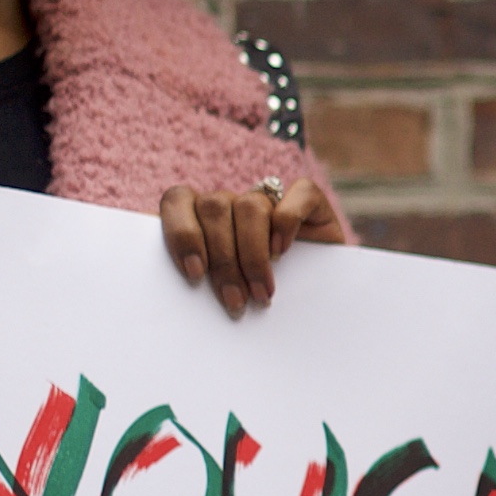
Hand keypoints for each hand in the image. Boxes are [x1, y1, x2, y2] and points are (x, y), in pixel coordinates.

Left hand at [162, 175, 346, 316]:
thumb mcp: (223, 289)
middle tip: (235, 301)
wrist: (317, 301)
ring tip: (261, 294)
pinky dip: (286, 224)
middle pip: (214, 207)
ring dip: (252, 255)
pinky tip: (282, 253)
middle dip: (223, 260)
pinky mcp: (310, 200)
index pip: (178, 200)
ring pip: (249, 205)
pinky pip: (297, 193)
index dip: (182, 232)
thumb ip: (201, 279)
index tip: (195, 274)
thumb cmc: (257, 298)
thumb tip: (182, 297)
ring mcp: (270, 199)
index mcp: (203, 217)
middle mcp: (233, 203)